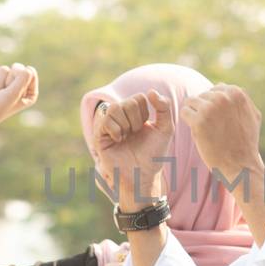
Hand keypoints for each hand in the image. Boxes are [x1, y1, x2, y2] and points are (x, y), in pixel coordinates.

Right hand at [0, 64, 37, 135]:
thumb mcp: (15, 93)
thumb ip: (23, 77)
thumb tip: (22, 67)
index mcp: (30, 93)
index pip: (31, 72)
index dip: (20, 80)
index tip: (15, 93)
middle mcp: (19, 87)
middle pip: (17, 68)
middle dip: (7, 81)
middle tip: (2, 95)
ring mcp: (5, 83)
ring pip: (3, 69)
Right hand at [94, 90, 174, 209]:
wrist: (142, 174)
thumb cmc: (153, 154)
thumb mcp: (165, 129)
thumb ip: (164, 108)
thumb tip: (151, 91)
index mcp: (135, 114)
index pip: (139, 97)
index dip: (146, 112)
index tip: (145, 128)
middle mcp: (120, 117)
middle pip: (128, 102)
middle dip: (137, 120)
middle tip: (135, 134)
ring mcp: (108, 125)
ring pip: (115, 108)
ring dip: (126, 125)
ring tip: (126, 137)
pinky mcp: (99, 135)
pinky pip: (105, 120)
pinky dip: (116, 130)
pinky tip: (118, 140)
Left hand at [178, 84, 264, 180]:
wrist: (241, 165)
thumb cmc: (246, 143)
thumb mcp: (253, 116)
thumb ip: (241, 99)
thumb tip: (222, 84)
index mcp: (236, 93)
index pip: (216, 89)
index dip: (214, 105)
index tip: (219, 119)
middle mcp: (223, 97)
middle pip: (202, 95)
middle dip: (204, 109)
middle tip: (211, 126)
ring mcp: (211, 108)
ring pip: (191, 101)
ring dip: (194, 114)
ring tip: (203, 128)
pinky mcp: (199, 121)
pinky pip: (184, 112)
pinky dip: (188, 121)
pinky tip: (197, 131)